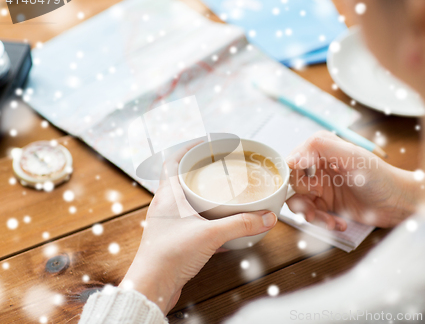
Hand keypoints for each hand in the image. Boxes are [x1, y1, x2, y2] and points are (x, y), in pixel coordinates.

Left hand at [119, 152, 276, 313]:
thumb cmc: (169, 256)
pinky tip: (221, 226)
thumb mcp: (210, 235)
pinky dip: (205, 218)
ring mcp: (167, 223)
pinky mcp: (173, 239)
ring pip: (185, 200)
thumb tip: (267, 217)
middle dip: (199, 170)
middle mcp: (165, 205)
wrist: (152, 287)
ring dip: (202, 194)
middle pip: (180, 177)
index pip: (173, 161)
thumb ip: (241, 225)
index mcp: (168, 195)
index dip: (188, 148)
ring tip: (222, 192)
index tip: (207, 142)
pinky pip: (190, 221)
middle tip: (219, 165)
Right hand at [286, 131, 418, 229]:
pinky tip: (339, 224)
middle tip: (313, 209)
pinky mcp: (326, 205)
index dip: (294, 175)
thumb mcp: (351, 157)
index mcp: (322, 149)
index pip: (293, 160)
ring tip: (328, 222)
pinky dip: (322, 222)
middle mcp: (318, 167)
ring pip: (299, 201)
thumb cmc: (380, 177)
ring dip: (310, 214)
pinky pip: (312, 214)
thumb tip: (290, 159)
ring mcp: (321, 187)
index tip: (306, 188)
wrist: (399, 203)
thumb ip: (320, 148)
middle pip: (293, 183)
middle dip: (301, 199)